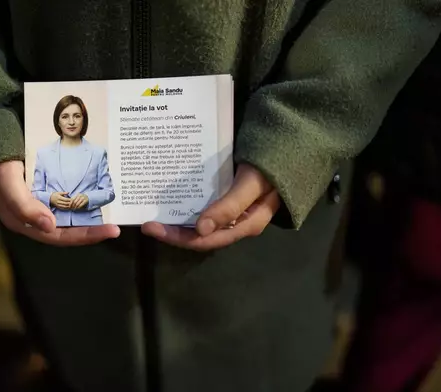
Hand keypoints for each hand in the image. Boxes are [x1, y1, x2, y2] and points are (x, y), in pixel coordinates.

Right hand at [0, 160, 119, 245]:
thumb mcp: (9, 186)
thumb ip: (26, 207)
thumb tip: (50, 226)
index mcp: (27, 223)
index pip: (61, 237)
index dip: (86, 236)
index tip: (110, 231)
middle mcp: (36, 219)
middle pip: (68, 231)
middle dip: (92, 230)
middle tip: (116, 227)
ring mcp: (40, 207)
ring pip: (69, 218)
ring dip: (88, 218)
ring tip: (110, 215)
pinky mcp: (44, 195)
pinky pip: (65, 203)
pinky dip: (80, 202)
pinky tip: (93, 198)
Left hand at [141, 163, 279, 251]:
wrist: (292, 151)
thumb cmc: (273, 168)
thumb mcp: (252, 185)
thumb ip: (229, 206)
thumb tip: (201, 230)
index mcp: (244, 225)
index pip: (206, 240)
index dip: (179, 238)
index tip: (154, 227)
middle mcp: (236, 224)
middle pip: (200, 236)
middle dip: (174, 233)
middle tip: (148, 224)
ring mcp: (232, 214)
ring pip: (201, 226)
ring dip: (178, 223)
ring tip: (155, 216)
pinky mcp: (229, 201)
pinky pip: (205, 210)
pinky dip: (188, 208)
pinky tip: (173, 202)